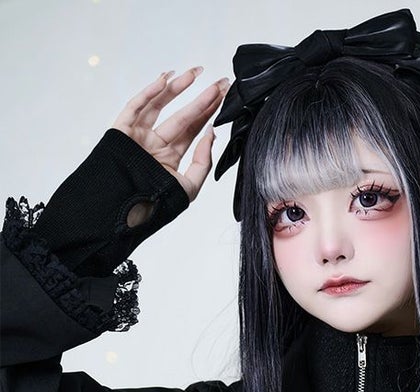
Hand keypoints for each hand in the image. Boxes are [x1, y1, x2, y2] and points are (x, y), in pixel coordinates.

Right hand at [110, 67, 229, 218]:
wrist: (123, 215)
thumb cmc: (154, 206)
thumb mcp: (188, 188)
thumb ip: (202, 163)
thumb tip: (212, 134)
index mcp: (169, 157)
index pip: (193, 130)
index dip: (208, 113)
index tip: (224, 97)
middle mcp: (155, 144)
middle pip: (182, 116)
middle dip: (202, 99)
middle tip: (220, 83)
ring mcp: (138, 135)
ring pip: (160, 106)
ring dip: (178, 88)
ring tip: (196, 74)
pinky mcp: (122, 130)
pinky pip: (135, 107)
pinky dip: (149, 93)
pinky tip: (166, 80)